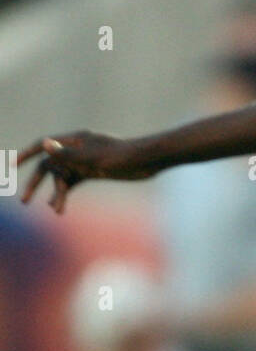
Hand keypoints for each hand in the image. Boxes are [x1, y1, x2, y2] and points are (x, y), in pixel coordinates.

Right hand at [17, 131, 148, 212]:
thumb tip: (45, 143)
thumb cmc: (122, 157)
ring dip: (55, 193)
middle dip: (36, 182)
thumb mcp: (93, 158)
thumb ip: (67, 154)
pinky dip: (65, 194)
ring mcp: (84, 161)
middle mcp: (76, 149)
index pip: (43, 146)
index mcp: (74, 140)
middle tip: (25, 201)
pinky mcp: (92, 171)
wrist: (147, 161)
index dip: (25, 155)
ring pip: (61, 178)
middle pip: (49, 165)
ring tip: (54, 209)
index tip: (10, 166)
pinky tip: (59, 209)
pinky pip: (72, 183)